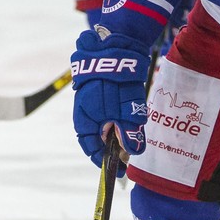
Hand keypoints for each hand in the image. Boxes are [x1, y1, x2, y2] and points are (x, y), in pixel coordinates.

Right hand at [70, 29, 149, 164]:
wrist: (112, 49)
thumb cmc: (114, 83)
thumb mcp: (124, 111)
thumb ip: (129, 132)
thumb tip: (135, 152)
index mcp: (84, 121)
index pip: (91, 149)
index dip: (104, 161)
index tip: (120, 170)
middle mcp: (86, 114)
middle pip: (101, 137)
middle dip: (116, 145)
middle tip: (132, 149)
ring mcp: (93, 102)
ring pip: (108, 123)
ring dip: (121, 127)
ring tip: (134, 126)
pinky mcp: (103, 92)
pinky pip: (111, 110)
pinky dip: (121, 114)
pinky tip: (131, 111)